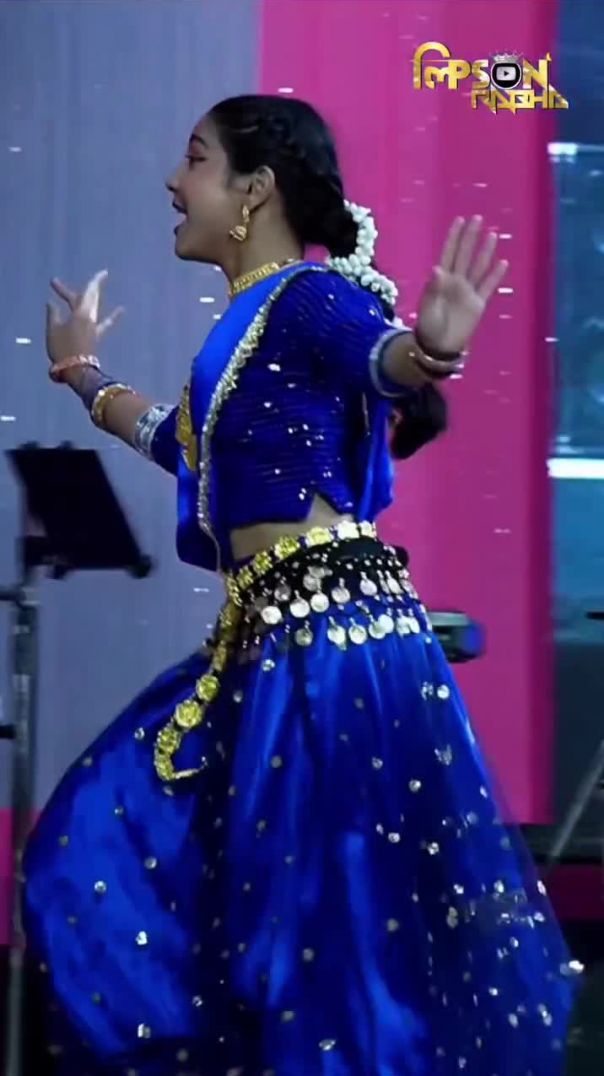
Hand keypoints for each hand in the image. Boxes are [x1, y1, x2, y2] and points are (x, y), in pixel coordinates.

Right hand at [45, 270, 123, 364]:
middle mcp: (90, 318)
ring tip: (96, 288)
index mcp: (81, 313)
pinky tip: (121, 309)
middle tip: (55, 283)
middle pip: (84, 300)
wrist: (77, 371)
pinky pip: (105, 322)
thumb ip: (53, 315)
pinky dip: (113, 315)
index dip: (95, 281)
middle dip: (68, 292)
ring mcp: (94, 328)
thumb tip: (51, 303)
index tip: (104, 272)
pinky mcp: (95, 337)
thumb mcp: (53, 330)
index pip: (88, 292)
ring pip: (93, 308)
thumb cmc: (64, 349)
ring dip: (90, 298)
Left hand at [415, 216, 508, 355]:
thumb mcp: (428, 308)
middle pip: (465, 255)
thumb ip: (433, 289)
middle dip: (470, 237)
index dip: (454, 237)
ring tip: (492, 234)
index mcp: (441, 281)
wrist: (439, 347)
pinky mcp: (478, 304)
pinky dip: (495, 276)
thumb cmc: (428, 327)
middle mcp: (456, 282)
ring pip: (478, 267)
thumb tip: (437, 268)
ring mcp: (468, 292)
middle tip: (477, 218)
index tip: (459, 220)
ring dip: (485, 251)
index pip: (449, 254)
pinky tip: (503, 262)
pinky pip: (488, 287)